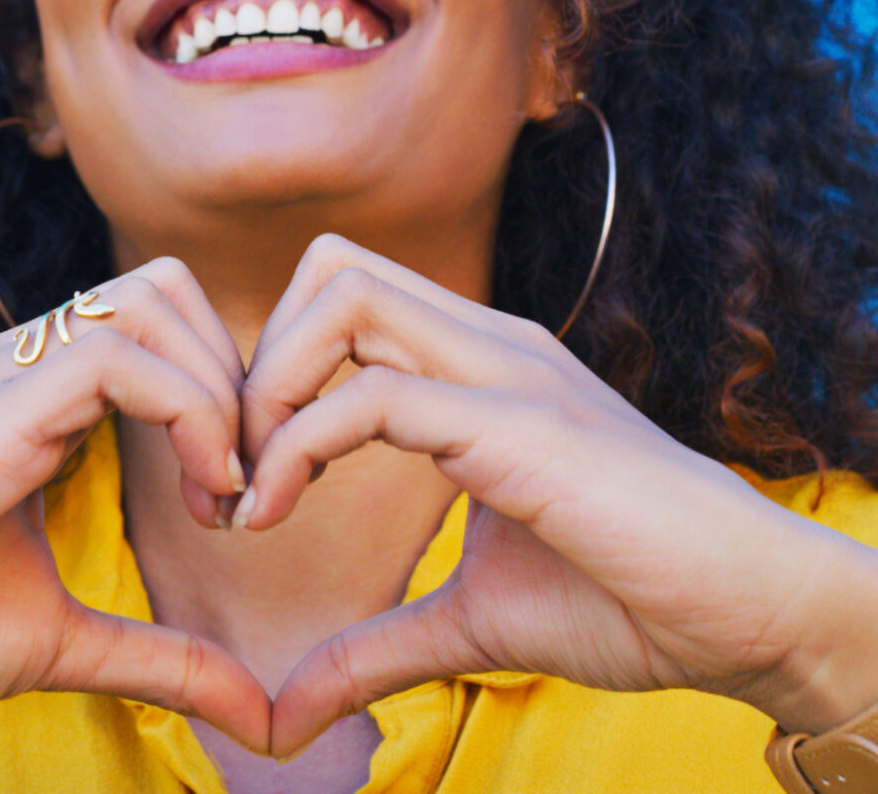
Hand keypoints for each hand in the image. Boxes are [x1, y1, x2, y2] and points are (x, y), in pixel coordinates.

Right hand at [0, 258, 270, 778]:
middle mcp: (16, 364)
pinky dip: (190, 412)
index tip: (235, 494)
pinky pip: (115, 361)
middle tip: (244, 478)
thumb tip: (253, 708)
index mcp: (30, 396)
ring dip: (218, 387)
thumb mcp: (59, 641)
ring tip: (222, 491)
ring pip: (147, 303)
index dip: (221, 389)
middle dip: (234, 370)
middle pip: (162, 289)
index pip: (154, 324)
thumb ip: (158, 656)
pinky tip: (201, 493)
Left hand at [236, 236, 877, 757]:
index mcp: (474, 366)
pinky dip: (299, 445)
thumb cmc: (625, 596)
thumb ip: (374, 648)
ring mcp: (506, 370)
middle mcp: (486, 343)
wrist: (752, 612)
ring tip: (249, 489)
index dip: (272, 372)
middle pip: (330, 271)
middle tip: (232, 468)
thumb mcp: (469, 620)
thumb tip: (287, 712)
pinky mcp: (521, 423)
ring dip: (268, 386)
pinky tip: (274, 512)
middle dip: (257, 360)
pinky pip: (376, 395)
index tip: (244, 477)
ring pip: (344, 299)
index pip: (341, 300)